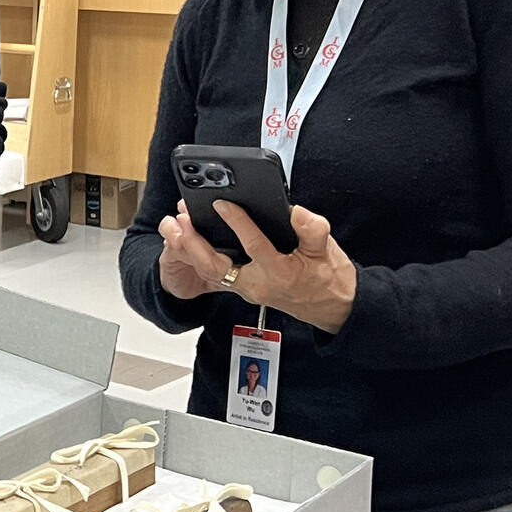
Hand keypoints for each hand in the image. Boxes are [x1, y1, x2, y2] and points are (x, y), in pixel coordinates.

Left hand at [156, 200, 357, 334]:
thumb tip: (296, 212)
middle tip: (181, 220)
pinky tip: (191, 240)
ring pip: (210, 272)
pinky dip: (200, 258)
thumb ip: (313, 230)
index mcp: (279, 273)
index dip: (237, 222)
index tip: (222, 203)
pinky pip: (215, 274)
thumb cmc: (329, 279)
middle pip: (216, 266)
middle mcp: (258, 284)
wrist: (333, 308)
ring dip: (191, 250)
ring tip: (178, 226)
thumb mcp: (327, 251)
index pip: (253, 245)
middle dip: (194, 243)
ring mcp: (248, 288)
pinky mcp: (244, 288)